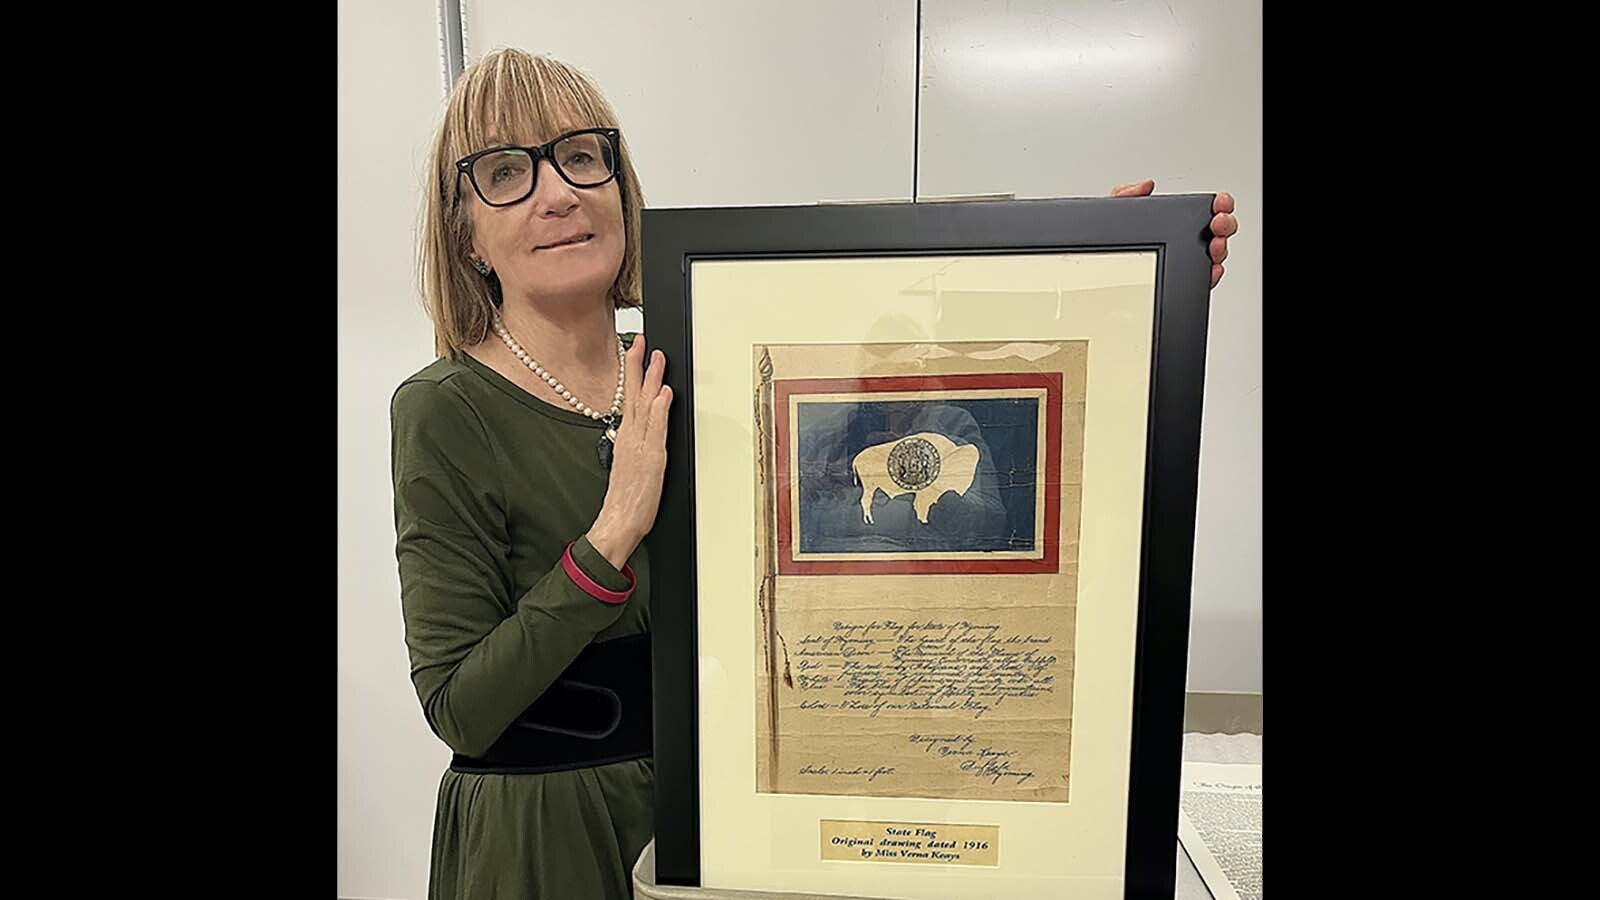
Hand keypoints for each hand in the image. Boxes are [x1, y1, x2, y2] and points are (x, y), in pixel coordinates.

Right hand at [587, 337, 671, 569]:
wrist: (617, 523)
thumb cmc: (626, 500)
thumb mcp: (629, 466)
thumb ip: (634, 444)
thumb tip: (641, 426)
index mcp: (626, 438)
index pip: (628, 397)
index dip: (632, 372)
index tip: (635, 350)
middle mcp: (630, 438)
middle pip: (634, 394)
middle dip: (638, 366)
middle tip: (642, 341)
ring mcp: (640, 446)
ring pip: (646, 406)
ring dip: (651, 380)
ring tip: (657, 358)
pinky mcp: (651, 459)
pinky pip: (656, 429)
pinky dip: (660, 410)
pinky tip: (664, 393)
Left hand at [1111, 179, 1237, 288]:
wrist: (1088, 275)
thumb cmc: (1104, 247)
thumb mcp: (1111, 216)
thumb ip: (1126, 197)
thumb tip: (1144, 186)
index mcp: (1172, 222)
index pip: (1203, 211)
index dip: (1218, 204)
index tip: (1219, 203)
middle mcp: (1182, 242)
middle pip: (1216, 232)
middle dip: (1224, 225)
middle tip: (1218, 224)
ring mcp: (1183, 263)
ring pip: (1213, 256)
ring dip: (1220, 250)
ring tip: (1214, 246)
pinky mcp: (1179, 284)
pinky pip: (1201, 281)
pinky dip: (1210, 276)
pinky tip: (1210, 270)